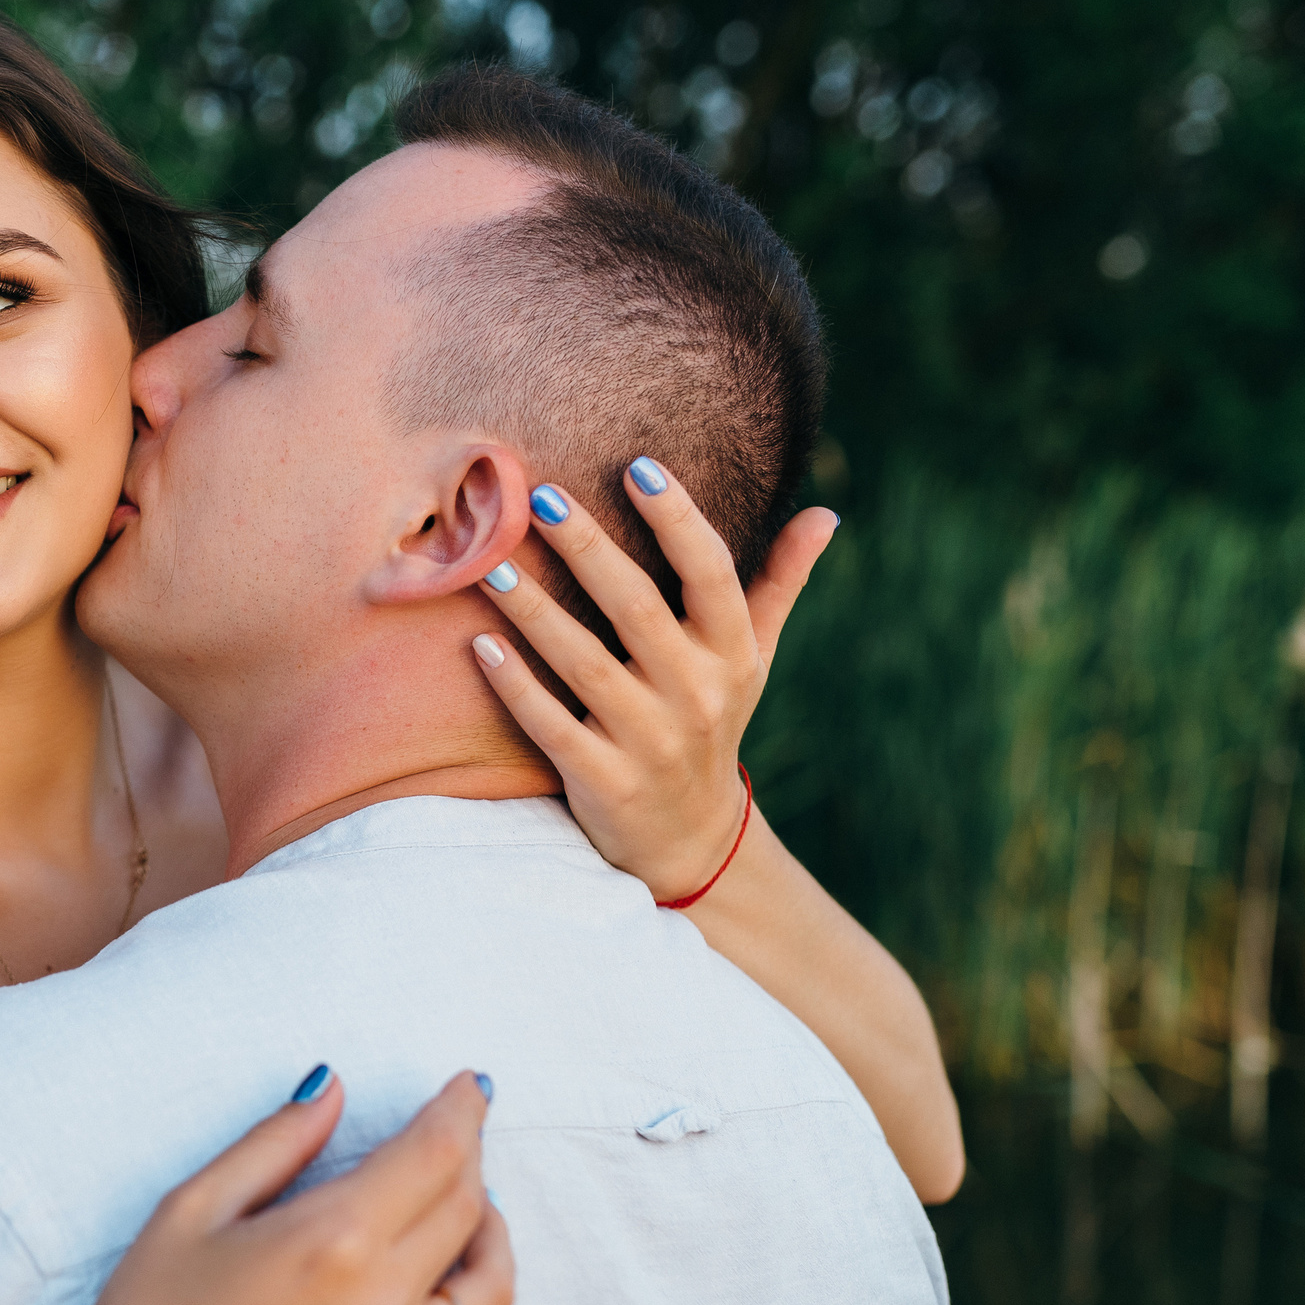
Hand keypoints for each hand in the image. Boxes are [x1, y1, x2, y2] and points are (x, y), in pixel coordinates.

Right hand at [24, 1070, 513, 1304]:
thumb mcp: (189, 1211)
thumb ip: (274, 1143)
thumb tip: (334, 1088)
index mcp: (330, 1241)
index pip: (435, 1154)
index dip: (462, 1110)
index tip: (471, 1087)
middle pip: (467, 1210)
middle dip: (469, 1158)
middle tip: (453, 1138)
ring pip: (491, 1289)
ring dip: (491, 1236)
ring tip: (469, 1213)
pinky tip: (474, 1301)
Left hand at [470, 458, 836, 902]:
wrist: (690, 838)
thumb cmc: (711, 721)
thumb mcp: (752, 658)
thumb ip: (778, 584)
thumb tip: (824, 514)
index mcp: (733, 652)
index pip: (712, 573)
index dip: (679, 519)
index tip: (638, 466)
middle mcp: (697, 693)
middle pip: (638, 608)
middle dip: (591, 550)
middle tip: (543, 497)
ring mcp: (650, 740)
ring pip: (586, 664)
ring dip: (536, 613)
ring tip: (493, 563)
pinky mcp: (604, 781)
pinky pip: (552, 727)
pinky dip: (516, 688)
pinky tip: (480, 647)